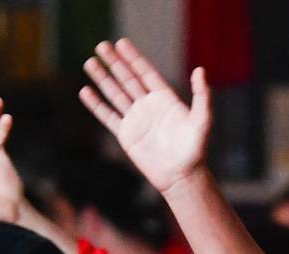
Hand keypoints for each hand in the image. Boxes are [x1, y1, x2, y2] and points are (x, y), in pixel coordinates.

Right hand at [80, 40, 210, 193]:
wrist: (181, 176)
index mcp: (165, 99)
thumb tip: (201, 70)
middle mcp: (148, 106)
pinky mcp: (126, 135)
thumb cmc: (195, 150)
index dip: (134, 58)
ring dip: (103, 78)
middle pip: (128, 79)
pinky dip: (96, 105)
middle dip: (114, 62)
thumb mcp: (202, 121)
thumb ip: (202, 96)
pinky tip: (85, 91)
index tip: (121, 43)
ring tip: (90, 63)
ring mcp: (136, 119)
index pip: (146, 73)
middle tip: (101, 45)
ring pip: (115, 94)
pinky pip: (108, 116)